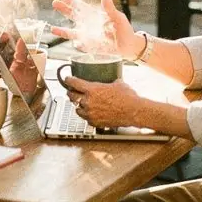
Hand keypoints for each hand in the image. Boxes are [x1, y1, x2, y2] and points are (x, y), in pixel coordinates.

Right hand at [51, 0, 138, 59]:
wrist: (129, 46)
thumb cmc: (124, 29)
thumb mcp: (118, 17)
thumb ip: (109, 7)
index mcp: (95, 15)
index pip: (81, 7)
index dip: (72, 2)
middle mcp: (89, 25)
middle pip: (74, 16)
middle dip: (64, 10)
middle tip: (54, 3)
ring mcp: (89, 36)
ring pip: (73, 32)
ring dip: (63, 31)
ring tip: (52, 29)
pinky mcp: (91, 46)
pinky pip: (81, 45)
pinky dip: (78, 44)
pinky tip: (75, 43)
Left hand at [64, 77, 189, 137]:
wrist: (134, 111)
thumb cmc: (128, 97)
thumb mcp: (118, 84)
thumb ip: (109, 82)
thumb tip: (111, 80)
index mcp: (92, 89)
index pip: (74, 83)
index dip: (68, 80)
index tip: (66, 79)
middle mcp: (89, 101)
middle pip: (72, 96)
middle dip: (71, 93)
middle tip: (72, 91)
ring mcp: (91, 113)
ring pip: (77, 108)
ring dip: (78, 105)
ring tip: (81, 103)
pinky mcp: (95, 122)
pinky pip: (85, 118)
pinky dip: (86, 115)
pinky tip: (90, 112)